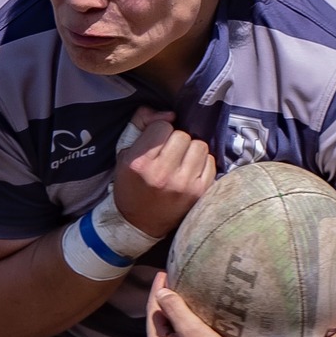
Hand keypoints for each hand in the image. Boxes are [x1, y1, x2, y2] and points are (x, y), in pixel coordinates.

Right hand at [114, 112, 216, 239]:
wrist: (138, 223)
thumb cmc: (130, 184)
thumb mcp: (124, 154)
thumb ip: (141, 124)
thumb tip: (170, 114)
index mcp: (140, 163)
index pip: (161, 127)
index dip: (159, 131)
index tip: (155, 142)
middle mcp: (162, 174)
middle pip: (182, 135)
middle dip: (176, 140)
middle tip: (169, 152)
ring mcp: (183, 185)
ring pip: (199, 146)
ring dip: (191, 150)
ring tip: (181, 160)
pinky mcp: (199, 193)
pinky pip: (211, 162)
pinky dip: (202, 162)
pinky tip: (190, 170)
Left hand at [143, 271, 238, 336]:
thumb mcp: (194, 331)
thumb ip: (175, 309)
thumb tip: (161, 293)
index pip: (153, 311)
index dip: (158, 290)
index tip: (163, 273)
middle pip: (158, 328)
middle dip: (165, 308)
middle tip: (175, 288)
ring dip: (173, 327)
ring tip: (184, 310)